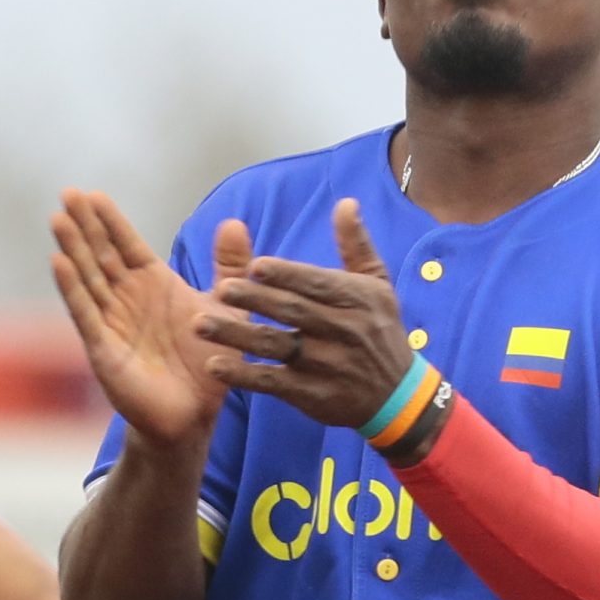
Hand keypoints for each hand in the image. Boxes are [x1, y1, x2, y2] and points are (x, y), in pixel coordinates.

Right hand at [49, 189, 244, 445]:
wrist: (196, 414)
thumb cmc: (209, 362)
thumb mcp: (227, 307)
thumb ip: (230, 267)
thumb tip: (234, 221)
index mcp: (155, 286)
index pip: (127, 246)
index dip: (111, 221)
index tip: (93, 193)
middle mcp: (128, 300)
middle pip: (102, 255)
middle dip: (85, 225)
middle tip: (68, 193)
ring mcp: (112, 322)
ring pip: (88, 278)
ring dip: (73, 249)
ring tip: (58, 218)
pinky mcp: (104, 347)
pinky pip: (86, 313)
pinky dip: (72, 288)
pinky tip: (59, 262)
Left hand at [198, 199, 416, 429]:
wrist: (399, 396)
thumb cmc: (382, 333)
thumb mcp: (378, 287)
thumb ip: (357, 245)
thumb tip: (346, 203)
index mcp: (358, 300)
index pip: (318, 284)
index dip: (286, 275)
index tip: (255, 265)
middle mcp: (343, 331)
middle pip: (293, 311)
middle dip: (256, 299)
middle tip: (220, 289)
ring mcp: (328, 365)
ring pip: (277, 345)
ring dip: (237, 335)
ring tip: (200, 325)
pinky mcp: (313, 394)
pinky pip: (273, 382)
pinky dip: (244, 375)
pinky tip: (215, 366)